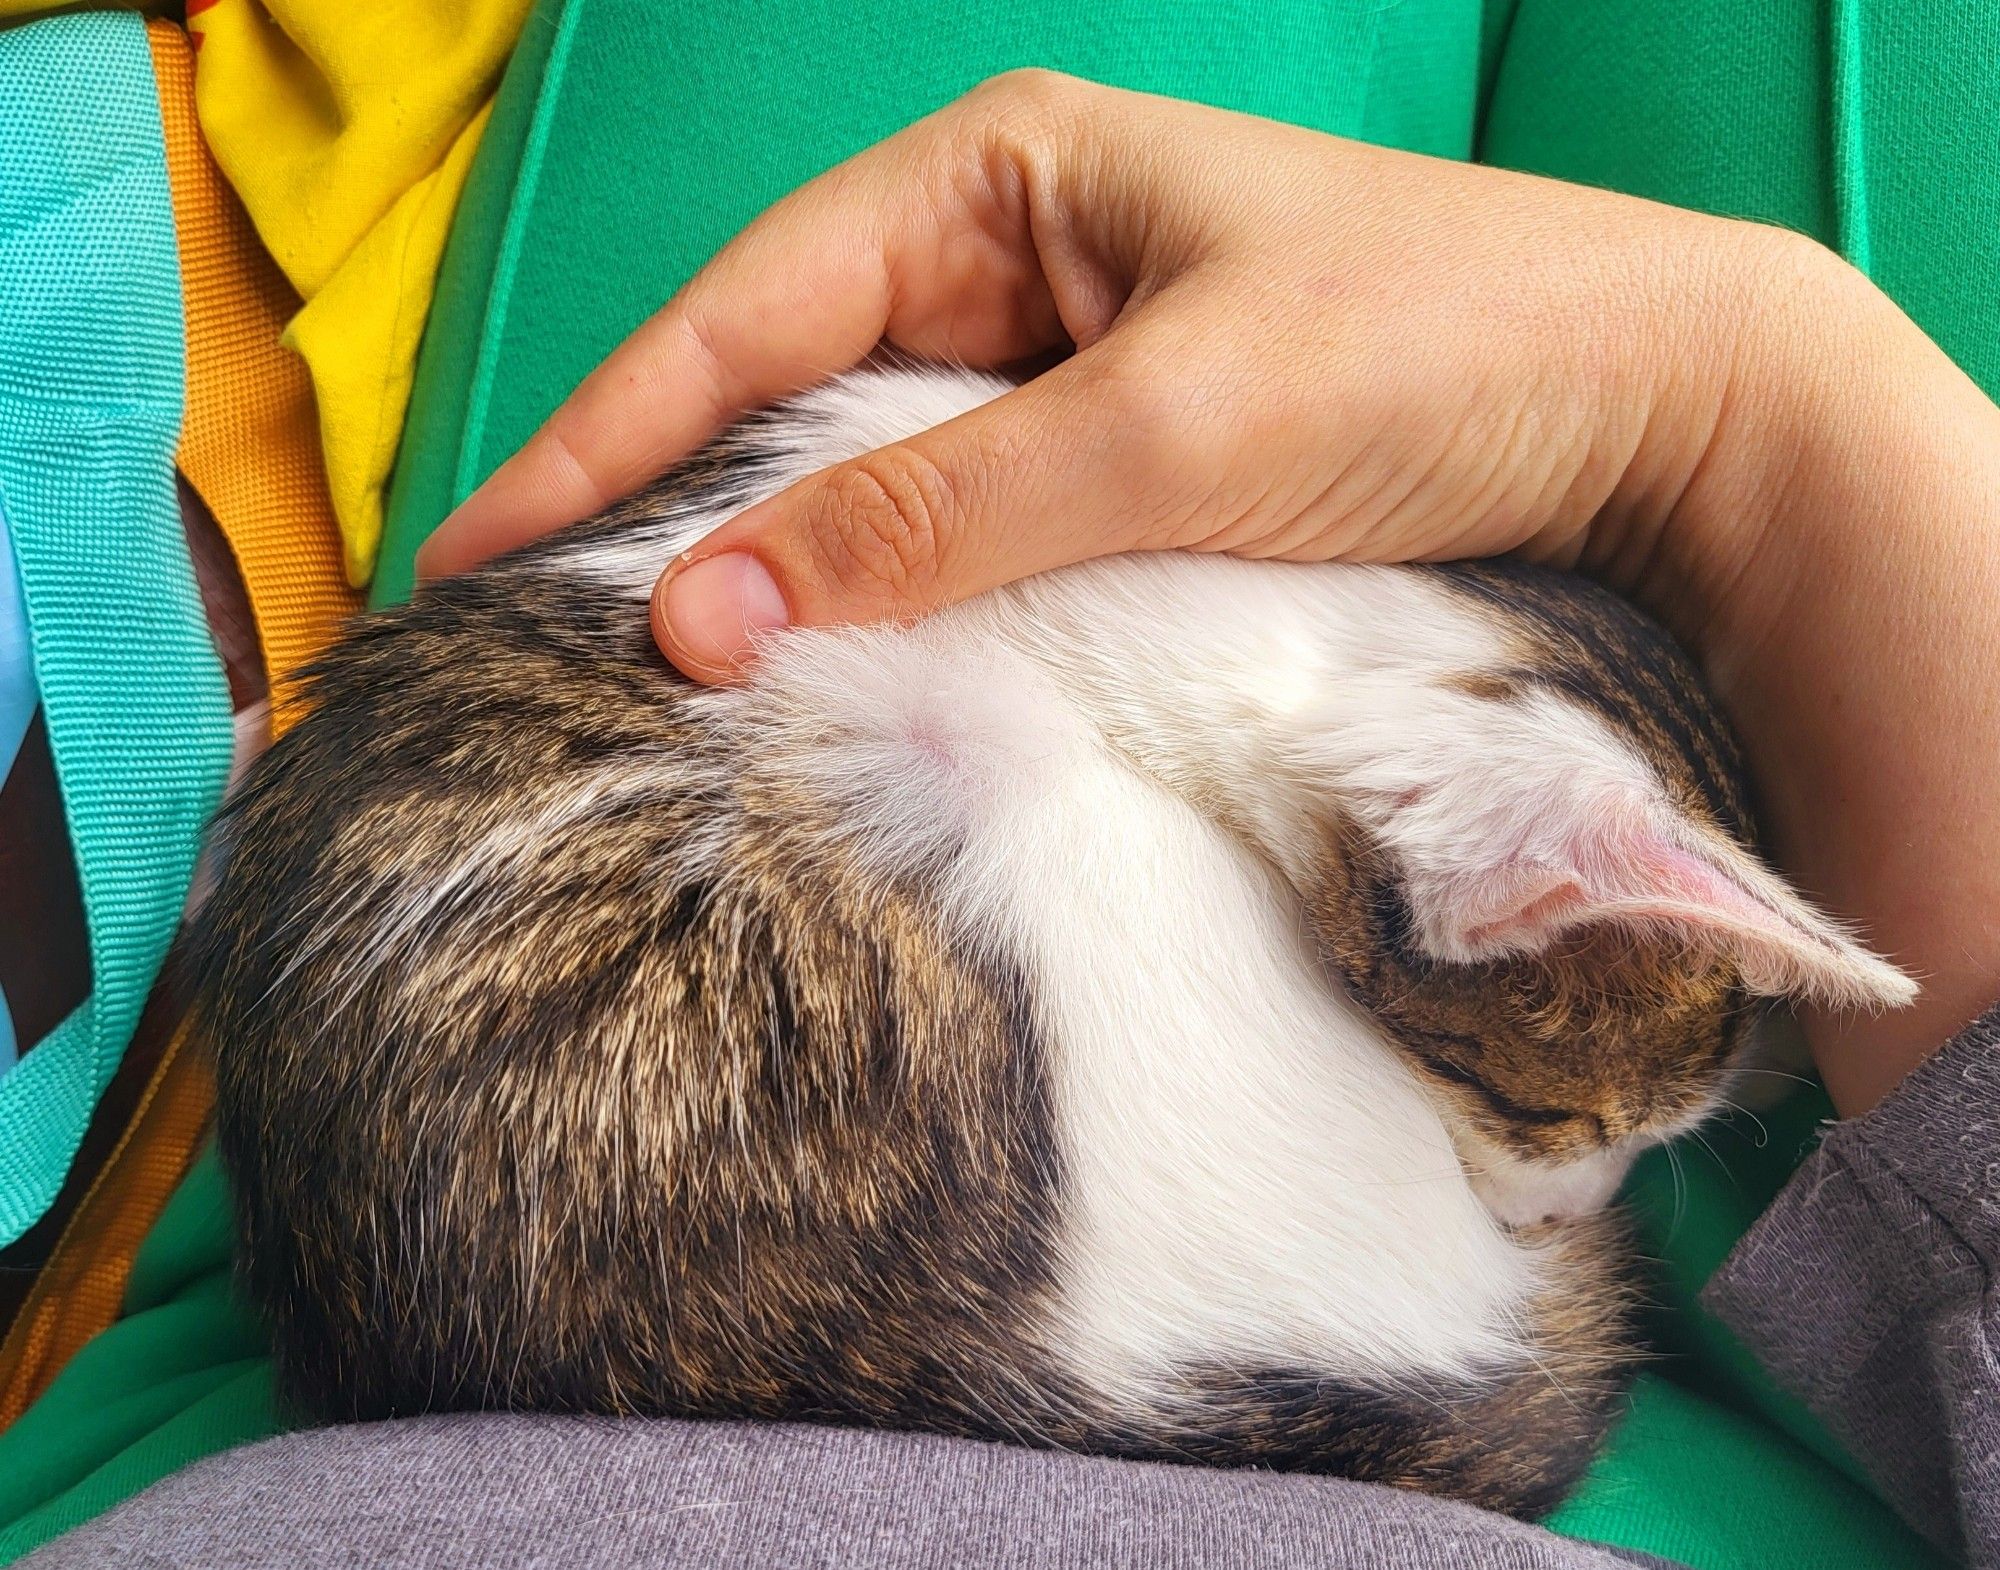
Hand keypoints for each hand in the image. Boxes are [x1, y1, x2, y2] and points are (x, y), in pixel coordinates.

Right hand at [420, 73, 1999, 1113]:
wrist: (1663, 409)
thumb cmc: (1436, 353)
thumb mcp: (1162, 426)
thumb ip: (927, 515)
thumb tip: (702, 614)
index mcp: (1000, 178)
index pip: (744, 316)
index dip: (602, 443)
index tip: (475, 556)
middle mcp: (1017, 262)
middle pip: (785, 396)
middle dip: (665, 515)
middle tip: (528, 646)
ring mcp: (1070, 372)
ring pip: (868, 481)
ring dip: (773, 579)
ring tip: (638, 685)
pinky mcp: (1125, 472)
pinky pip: (965, 541)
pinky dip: (891, 612)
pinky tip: (822, 681)